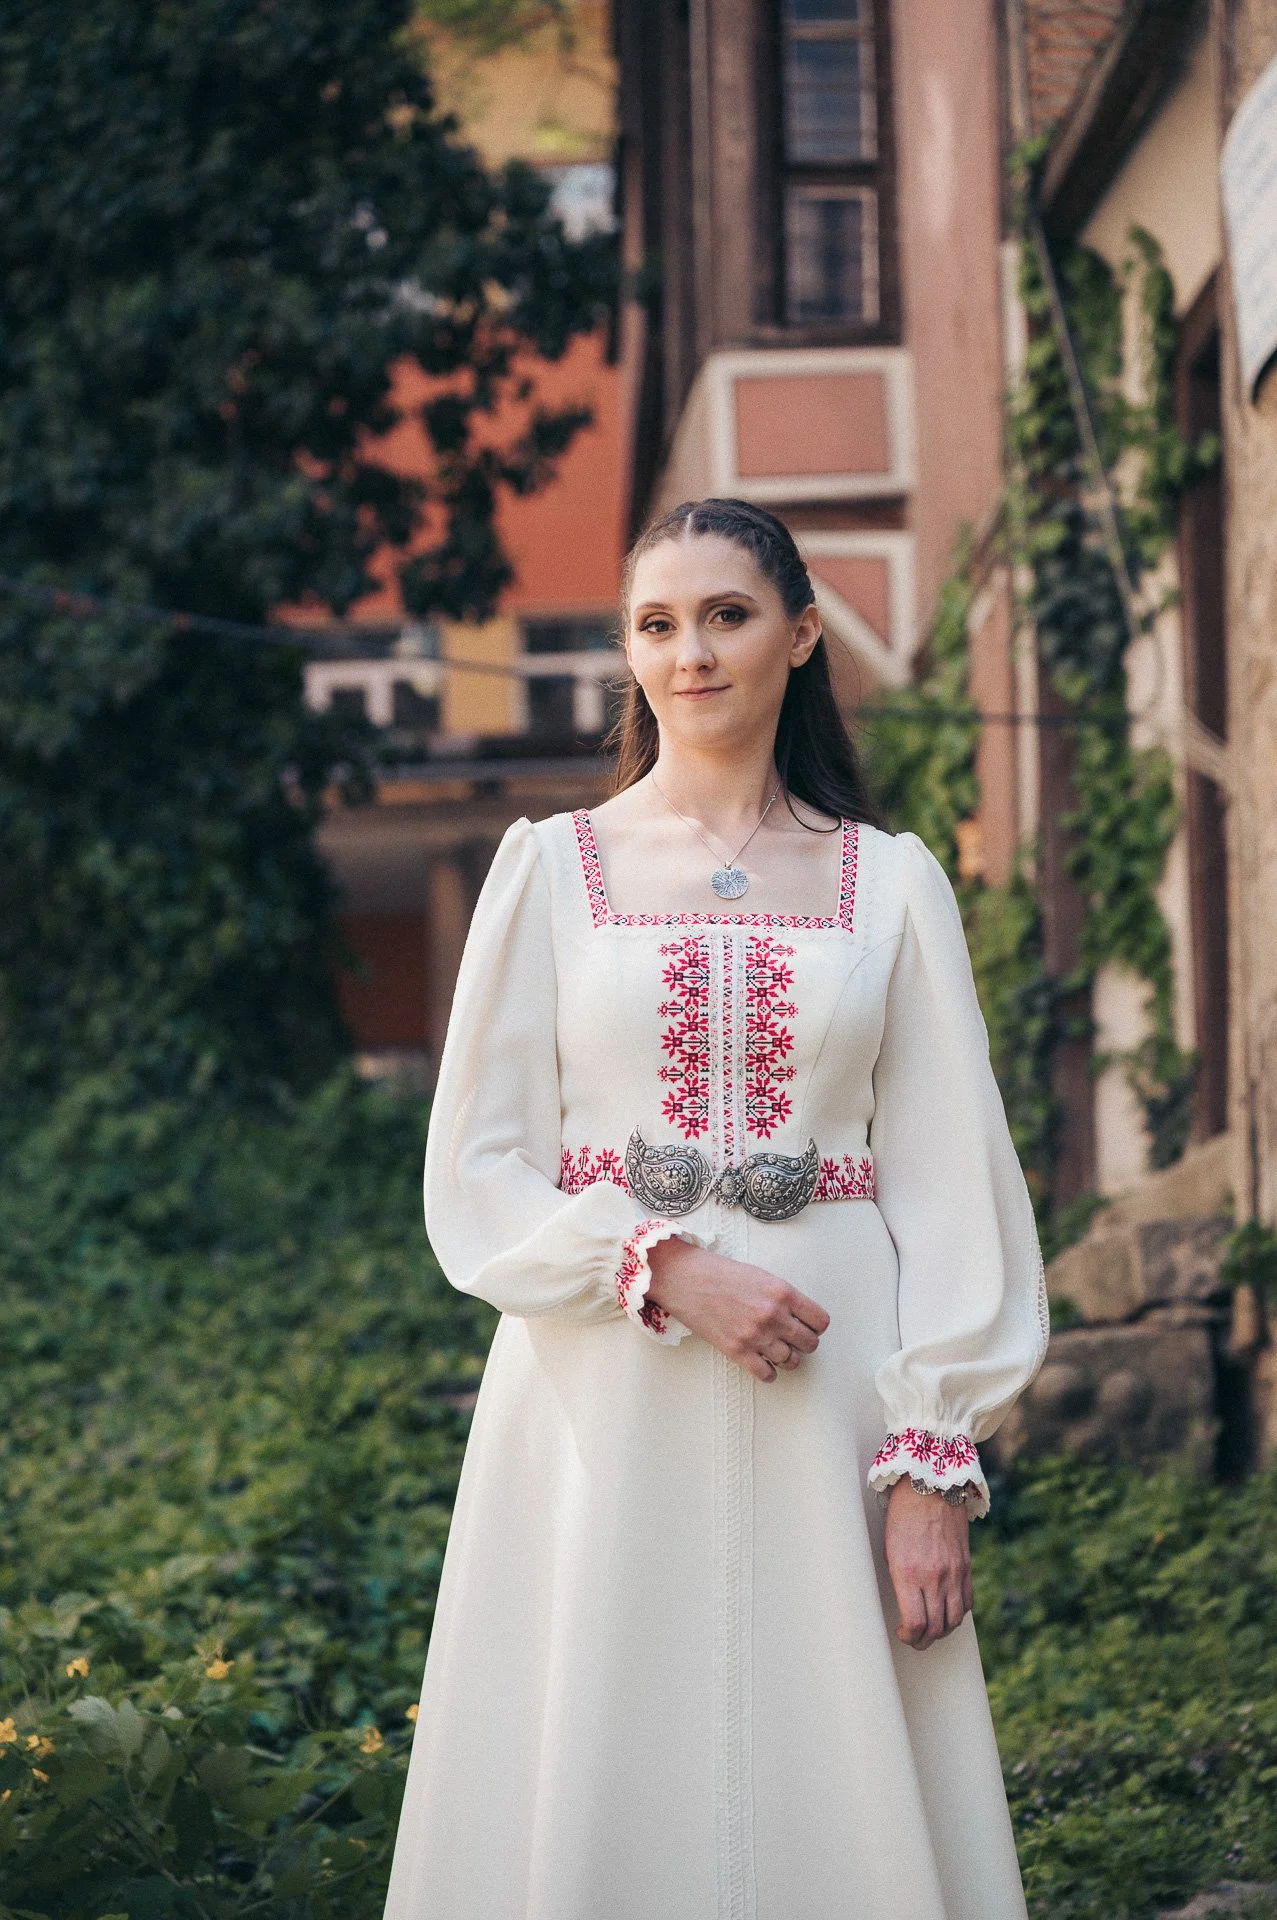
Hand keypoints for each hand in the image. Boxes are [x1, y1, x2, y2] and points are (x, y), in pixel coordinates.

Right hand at [644, 1237, 829, 1381]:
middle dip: (804, 1343)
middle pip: (809, 1343)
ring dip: (787, 1358)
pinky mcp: (736, 1350)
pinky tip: (763, 1364)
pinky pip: (766, 1374)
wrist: (685, 1278)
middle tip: (793, 1339)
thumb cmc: (719, 1273)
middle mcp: (772, 1315)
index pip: (820, 1321)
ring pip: (791, 1361)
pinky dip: (768, 1372)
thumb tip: (799, 1317)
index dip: (816, 1326)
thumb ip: (782, 1296)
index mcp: (782, 1292)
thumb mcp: (760, 1275)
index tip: (809, 1326)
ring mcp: (755, 1335)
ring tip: (777, 1350)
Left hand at [884, 1478, 972, 1649]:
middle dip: (923, 1641)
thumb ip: (901, 1580)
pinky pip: (966, 1601)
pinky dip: (957, 1614)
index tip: (902, 1632)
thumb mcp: (891, 1550)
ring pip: (953, 1620)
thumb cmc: (902, 1515)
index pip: (915, 1623)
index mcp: (908, 1573)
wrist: (929, 1487)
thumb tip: (907, 1606)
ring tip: (931, 1631)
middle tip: (914, 1639)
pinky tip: (947, 1612)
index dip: (909, 1637)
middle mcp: (933, 1577)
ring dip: (942, 1632)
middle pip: (935, 1628)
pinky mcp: (965, 1566)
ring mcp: (953, 1573)